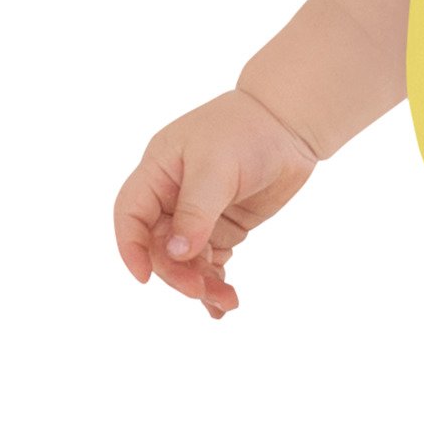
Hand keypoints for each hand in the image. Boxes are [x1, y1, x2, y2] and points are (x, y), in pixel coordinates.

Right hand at [112, 89, 318, 317]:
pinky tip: (223, 302)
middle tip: (200, 290)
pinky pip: (210, 260)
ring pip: (186, 258)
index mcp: (158, 172)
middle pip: (160, 246)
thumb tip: (176, 254)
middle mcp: (172, 194)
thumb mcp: (216, 167)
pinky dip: (215, 280)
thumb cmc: (248, 130)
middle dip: (177, 272)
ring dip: (199, 282)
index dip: (131, 248)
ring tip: (224, 302)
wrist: (292, 122)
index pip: (131, 216)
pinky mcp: (223, 225)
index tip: (145, 278)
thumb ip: (196, 211)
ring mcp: (199, 212)